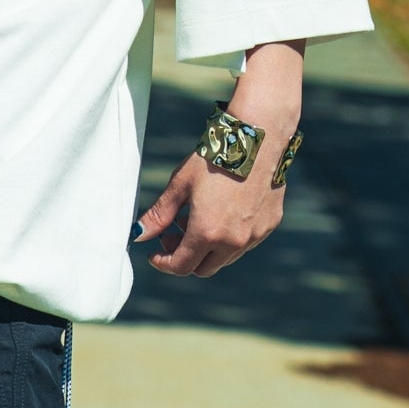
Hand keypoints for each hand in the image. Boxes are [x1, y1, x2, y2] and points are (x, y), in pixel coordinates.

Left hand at [133, 39, 303, 277]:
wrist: (257, 139)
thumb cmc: (214, 158)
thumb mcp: (180, 185)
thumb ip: (159, 215)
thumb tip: (138, 234)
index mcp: (207, 233)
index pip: (182, 266)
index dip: (163, 263)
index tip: (154, 253)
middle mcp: (233, 241)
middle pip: (203, 268)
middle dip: (184, 257)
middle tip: (172, 234)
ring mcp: (254, 235)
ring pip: (225, 258)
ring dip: (207, 248)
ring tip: (195, 219)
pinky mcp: (269, 225)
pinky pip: (244, 243)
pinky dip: (228, 238)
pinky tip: (221, 213)